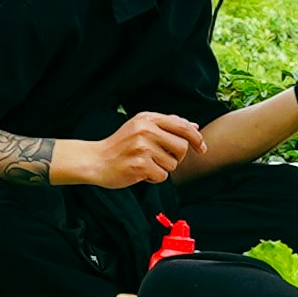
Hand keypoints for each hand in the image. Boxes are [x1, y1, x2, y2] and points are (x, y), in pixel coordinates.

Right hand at [54, 113, 204, 189]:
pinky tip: (142, 173)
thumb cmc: (121, 146)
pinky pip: (162, 176)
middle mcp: (146, 130)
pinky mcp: (139, 165)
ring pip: (173, 163)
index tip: (202, 148)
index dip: (197, 138)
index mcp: (148, 118)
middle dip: (178, 157)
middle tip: (164, 159)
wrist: (95, 160)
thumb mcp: (141, 127)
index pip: (182, 126)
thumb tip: (194, 126)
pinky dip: (155, 178)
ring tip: (147, 165)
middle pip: (182, 146)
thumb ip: (167, 125)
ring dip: (163, 168)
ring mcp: (142, 147)